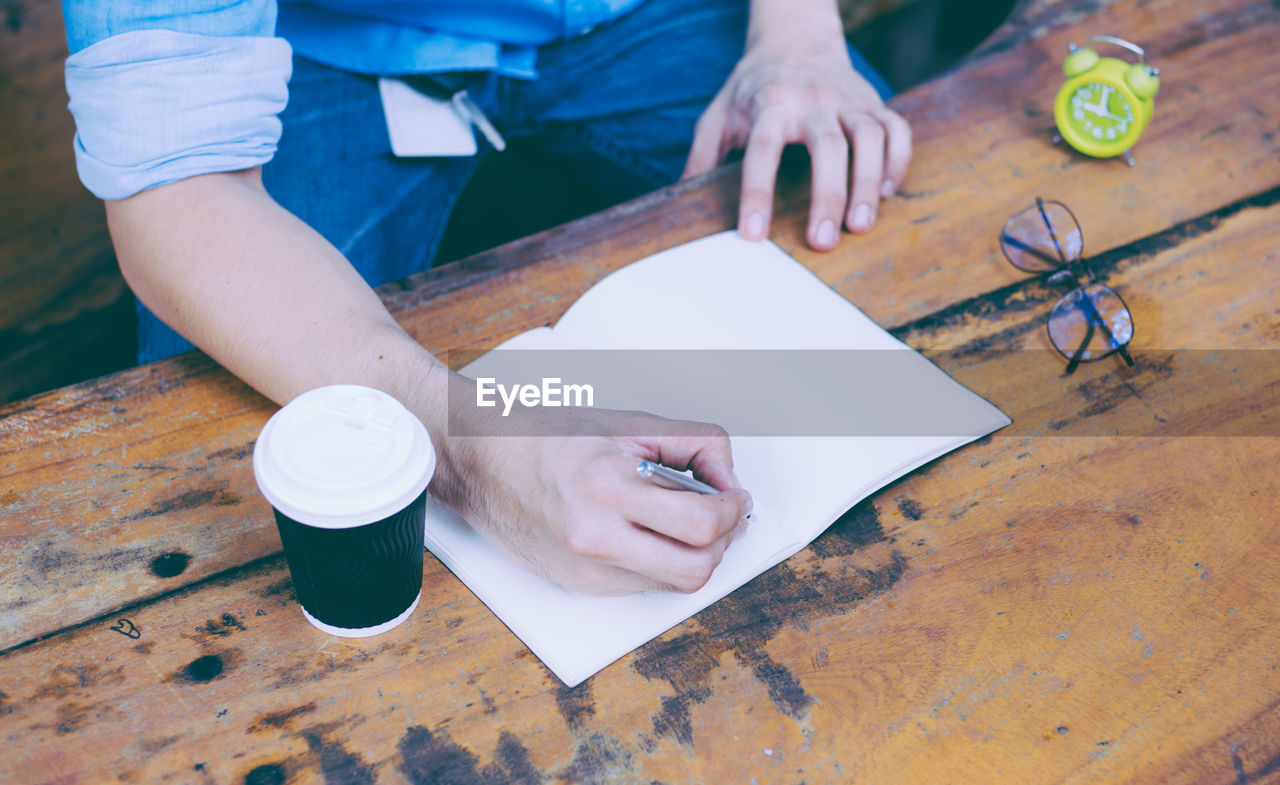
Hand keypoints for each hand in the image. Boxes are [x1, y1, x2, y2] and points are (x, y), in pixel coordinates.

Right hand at [431, 380, 753, 594]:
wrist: (478, 462)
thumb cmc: (547, 436)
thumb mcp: (627, 423)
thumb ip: (690, 444)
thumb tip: (727, 480)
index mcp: (607, 488)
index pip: (700, 524)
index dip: (733, 511)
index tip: (735, 497)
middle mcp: (595, 538)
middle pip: (694, 570)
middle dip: (722, 543)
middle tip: (723, 515)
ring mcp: (587, 569)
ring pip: (672, 584)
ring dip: (696, 555)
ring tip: (688, 522)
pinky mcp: (580, 584)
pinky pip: (642, 584)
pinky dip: (659, 560)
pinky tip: (648, 532)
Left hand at [682, 0, 910, 250]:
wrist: (793, 39)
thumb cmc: (751, 87)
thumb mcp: (718, 114)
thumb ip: (701, 157)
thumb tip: (679, 202)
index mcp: (770, 104)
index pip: (763, 149)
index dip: (757, 192)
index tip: (753, 234)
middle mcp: (813, 100)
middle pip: (828, 146)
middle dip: (827, 195)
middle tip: (821, 242)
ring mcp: (848, 100)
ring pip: (870, 137)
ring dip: (867, 183)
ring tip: (859, 226)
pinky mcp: (874, 103)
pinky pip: (897, 130)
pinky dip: (897, 162)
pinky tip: (884, 194)